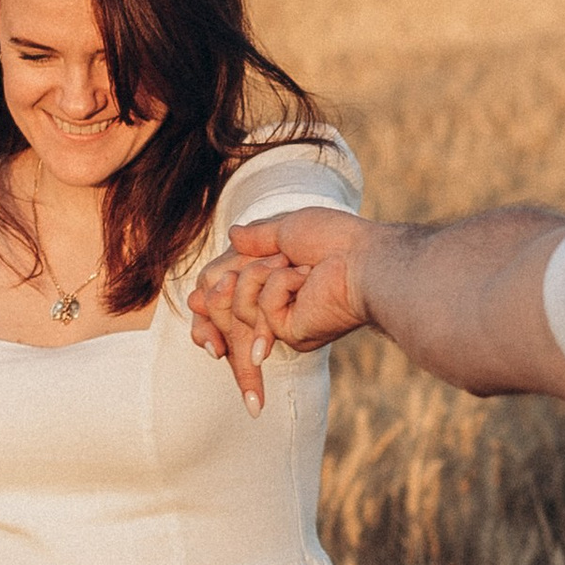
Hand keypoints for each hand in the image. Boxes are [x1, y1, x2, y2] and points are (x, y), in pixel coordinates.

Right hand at [188, 211, 373, 411]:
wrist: (363, 257)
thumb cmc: (336, 240)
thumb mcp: (287, 229)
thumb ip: (256, 237)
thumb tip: (232, 234)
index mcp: (271, 282)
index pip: (220, 297)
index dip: (206, 295)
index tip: (201, 294)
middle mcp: (272, 308)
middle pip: (217, 307)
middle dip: (231, 279)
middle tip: (270, 259)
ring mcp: (279, 324)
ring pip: (235, 305)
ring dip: (261, 274)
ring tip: (294, 265)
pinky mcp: (288, 335)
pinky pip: (260, 308)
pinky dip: (280, 283)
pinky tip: (305, 278)